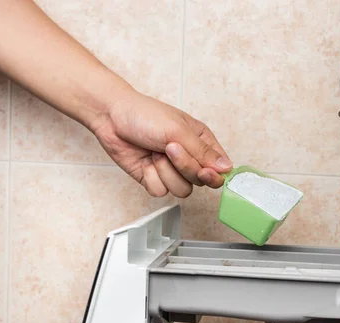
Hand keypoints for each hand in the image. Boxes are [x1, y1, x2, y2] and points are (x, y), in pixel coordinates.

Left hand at [91, 90, 232, 197]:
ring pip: (182, 190)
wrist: (112, 118)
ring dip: (165, 173)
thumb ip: (204, 152)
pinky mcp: (154, 178)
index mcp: (201, 142)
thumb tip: (227, 168)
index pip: (220, 168)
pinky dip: (151, 177)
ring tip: (154, 153)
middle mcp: (189, 158)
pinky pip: (160, 191)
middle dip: (183, 167)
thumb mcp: (178, 130)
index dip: (214, 175)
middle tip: (169, 149)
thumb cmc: (146, 115)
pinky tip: (145, 162)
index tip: (205, 171)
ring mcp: (171, 170)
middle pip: (200, 181)